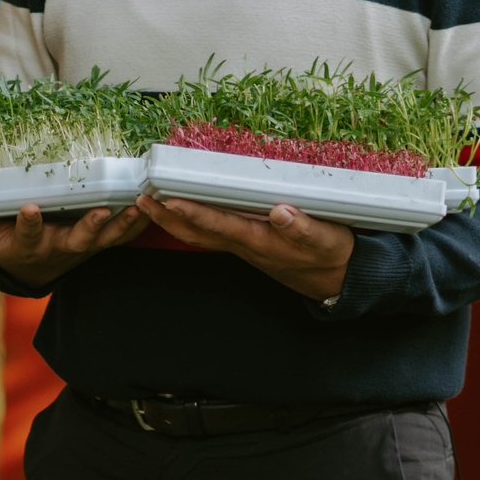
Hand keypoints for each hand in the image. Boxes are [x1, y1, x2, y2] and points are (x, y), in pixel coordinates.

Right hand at [0, 202, 151, 288]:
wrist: (34, 270)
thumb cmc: (10, 246)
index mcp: (31, 245)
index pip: (28, 234)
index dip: (28, 224)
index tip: (28, 209)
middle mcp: (60, 247)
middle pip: (77, 240)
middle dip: (89, 227)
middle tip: (100, 211)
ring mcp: (83, 248)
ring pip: (106, 239)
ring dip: (122, 225)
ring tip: (136, 207)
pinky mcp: (100, 244)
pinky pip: (122, 236)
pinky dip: (137, 224)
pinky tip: (152, 208)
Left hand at [134, 193, 356, 304]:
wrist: (339, 280)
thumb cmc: (333, 255)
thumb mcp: (326, 240)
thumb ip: (304, 228)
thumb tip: (280, 212)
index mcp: (261, 242)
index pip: (221, 226)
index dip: (194, 214)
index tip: (169, 201)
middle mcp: (245, 246)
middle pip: (198, 234)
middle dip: (168, 218)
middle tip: (140, 199)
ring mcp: (243, 247)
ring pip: (200, 236)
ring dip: (172, 221)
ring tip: (148, 203)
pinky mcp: (247, 243)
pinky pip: (210, 235)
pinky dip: (189, 223)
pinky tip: (177, 212)